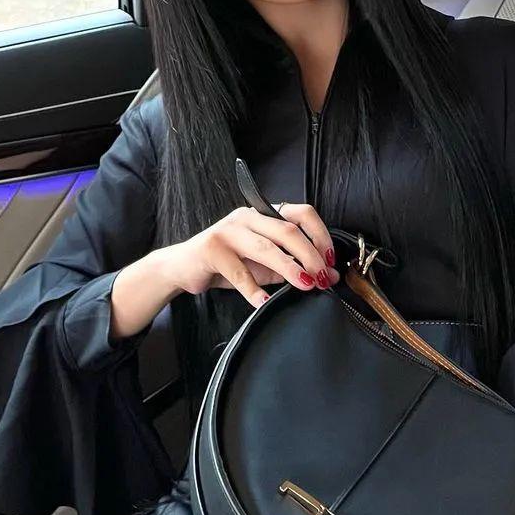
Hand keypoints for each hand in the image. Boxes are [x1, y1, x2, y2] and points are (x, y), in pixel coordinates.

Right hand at [163, 202, 338, 309]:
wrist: (183, 267)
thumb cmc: (227, 264)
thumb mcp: (265, 265)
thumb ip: (295, 267)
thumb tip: (330, 276)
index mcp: (263, 214)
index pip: (301, 213)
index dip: (320, 235)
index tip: (330, 260)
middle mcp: (247, 217)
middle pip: (288, 230)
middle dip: (310, 256)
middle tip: (322, 278)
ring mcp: (228, 231)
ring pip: (266, 248)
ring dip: (290, 269)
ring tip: (305, 285)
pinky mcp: (212, 250)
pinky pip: (239, 273)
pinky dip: (255, 290)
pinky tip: (265, 301)